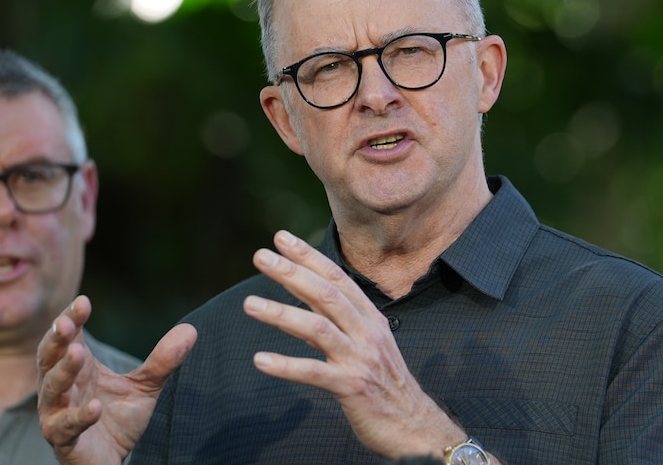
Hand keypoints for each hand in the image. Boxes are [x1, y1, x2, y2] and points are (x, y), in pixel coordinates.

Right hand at [37, 295, 196, 464]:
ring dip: (64, 371)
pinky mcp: (65, 440)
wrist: (111, 459)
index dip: (72, 318)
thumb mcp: (146, 386)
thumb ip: (164, 360)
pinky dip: (80, 416)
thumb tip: (192, 329)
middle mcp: (62, 387)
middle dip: (58, 340)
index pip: (69, 338)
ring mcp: (59, 413)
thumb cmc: (118, 418)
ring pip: (53, 389)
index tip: (83, 301)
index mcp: (78, 368)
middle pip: (50, 358)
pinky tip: (96, 406)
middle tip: (67, 323)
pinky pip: (66, 427)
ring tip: (78, 354)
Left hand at [243, 230, 465, 460]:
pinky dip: (286, 365)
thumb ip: (337, 319)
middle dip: (292, 272)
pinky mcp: (352, 387)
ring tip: (249, 304)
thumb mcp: (366, 342)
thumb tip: (305, 293)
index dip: (309, 256)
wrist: (412, 424)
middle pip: (326, 294)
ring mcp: (360, 358)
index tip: (281, 238)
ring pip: (318, 328)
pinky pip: (315, 372)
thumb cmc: (383, 381)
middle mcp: (366, 332)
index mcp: (370, 317)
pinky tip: (261, 360)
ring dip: (281, 313)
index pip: (337, 277)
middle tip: (261, 256)